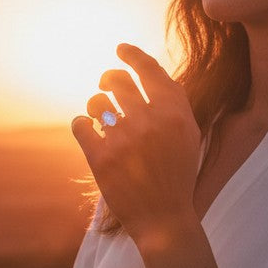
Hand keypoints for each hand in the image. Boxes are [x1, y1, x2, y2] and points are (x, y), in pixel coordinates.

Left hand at [72, 44, 201, 247]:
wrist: (164, 218)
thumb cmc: (176, 176)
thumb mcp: (188, 136)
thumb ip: (173, 105)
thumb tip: (149, 74)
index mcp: (174, 113)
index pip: (149, 70)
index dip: (132, 55)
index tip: (120, 49)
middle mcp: (149, 120)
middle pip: (117, 80)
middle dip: (108, 78)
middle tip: (106, 84)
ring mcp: (123, 138)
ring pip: (96, 101)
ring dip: (96, 106)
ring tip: (102, 120)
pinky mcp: (100, 157)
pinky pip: (79, 124)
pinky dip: (81, 126)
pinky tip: (88, 133)